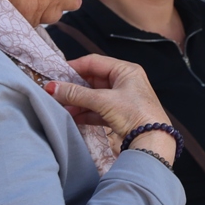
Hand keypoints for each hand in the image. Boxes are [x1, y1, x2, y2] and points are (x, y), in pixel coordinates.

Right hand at [48, 55, 176, 163]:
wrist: (152, 142)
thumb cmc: (135, 114)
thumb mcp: (103, 101)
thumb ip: (76, 94)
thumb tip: (52, 88)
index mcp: (126, 71)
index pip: (94, 62)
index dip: (74, 67)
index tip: (55, 74)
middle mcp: (125, 82)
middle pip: (92, 80)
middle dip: (73, 88)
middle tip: (55, 93)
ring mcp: (122, 99)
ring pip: (93, 96)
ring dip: (77, 102)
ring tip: (61, 107)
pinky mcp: (119, 115)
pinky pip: (97, 110)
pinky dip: (85, 113)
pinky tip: (72, 116)